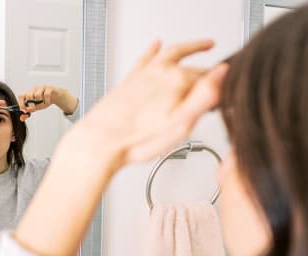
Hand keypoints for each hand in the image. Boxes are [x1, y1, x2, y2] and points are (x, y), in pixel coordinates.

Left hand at [17, 85, 78, 120]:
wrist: (55, 95)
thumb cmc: (44, 100)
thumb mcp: (36, 107)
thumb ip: (29, 112)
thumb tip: (22, 117)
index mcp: (29, 93)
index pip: (21, 96)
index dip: (21, 103)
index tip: (25, 109)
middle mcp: (34, 89)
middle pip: (28, 95)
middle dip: (31, 104)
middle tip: (35, 108)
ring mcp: (41, 88)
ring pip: (37, 95)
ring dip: (40, 102)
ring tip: (42, 103)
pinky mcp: (48, 88)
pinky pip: (46, 95)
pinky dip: (47, 101)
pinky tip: (47, 102)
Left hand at [82, 39, 228, 166]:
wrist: (102, 140)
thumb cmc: (137, 139)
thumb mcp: (181, 125)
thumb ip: (204, 97)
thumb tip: (221, 75)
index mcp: (177, 81)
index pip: (207, 77)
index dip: (217, 85)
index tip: (223, 90)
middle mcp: (160, 72)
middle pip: (192, 67)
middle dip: (205, 72)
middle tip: (216, 79)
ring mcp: (144, 74)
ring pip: (172, 54)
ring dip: (190, 47)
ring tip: (203, 44)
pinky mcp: (130, 80)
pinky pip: (145, 58)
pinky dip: (153, 49)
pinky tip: (156, 44)